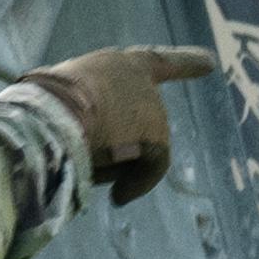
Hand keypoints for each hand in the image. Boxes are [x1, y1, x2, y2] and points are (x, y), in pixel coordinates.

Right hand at [27, 42, 222, 204]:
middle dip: (120, 141)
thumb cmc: (45, 106)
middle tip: (90, 151)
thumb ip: (87, 111)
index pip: (157, 61)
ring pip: (138, 147)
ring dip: (115, 162)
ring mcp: (153, 108)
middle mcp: (142, 81)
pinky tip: (119, 197)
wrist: (51, 115)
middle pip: (137, 121)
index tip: (212, 62)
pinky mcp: (157, 137)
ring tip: (86, 160)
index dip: (186, 62)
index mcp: (119, 64)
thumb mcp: (66, 98)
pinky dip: (135, 184)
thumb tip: (96, 149)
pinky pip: (150, 169)